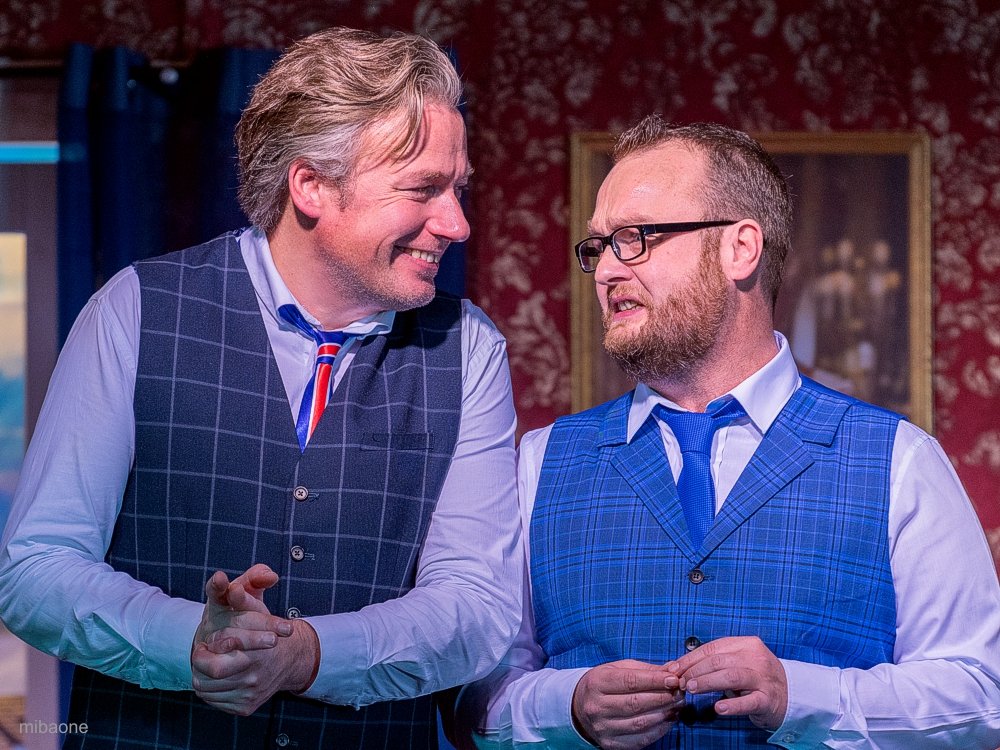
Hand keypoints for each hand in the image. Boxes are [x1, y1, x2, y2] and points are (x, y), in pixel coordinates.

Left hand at [191, 565, 318, 714]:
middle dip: (199, 665)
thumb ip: (246, 584)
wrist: (290, 659)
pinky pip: (214, 701)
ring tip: (212, 661)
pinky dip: (212, 689)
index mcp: (257, 648)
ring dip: (204, 675)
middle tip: (203, 653)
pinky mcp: (246, 707)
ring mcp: (251, 693)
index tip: (206, 642)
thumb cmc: (264, 627)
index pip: (213, 662)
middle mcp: (255, 674)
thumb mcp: (256, 601)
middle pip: (207, 678)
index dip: (202, 652)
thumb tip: (221, 577)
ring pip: (206, 690)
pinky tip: (221, 676)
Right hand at [571, 659, 682, 749]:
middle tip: (680, 693)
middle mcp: (597, 707)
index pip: (629, 681)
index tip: (673, 679)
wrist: (580, 707)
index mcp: (597, 683)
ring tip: (677, 705)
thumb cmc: (604, 684)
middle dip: (662, 698)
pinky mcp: (610, 744)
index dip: (654, 680)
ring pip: (639, 723)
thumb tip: (672, 669)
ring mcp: (602, 728)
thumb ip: (645, 669)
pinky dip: (658, 730)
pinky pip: (640, 739)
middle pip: (635, 703)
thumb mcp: (618, 668)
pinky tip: (668, 719)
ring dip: (664, 714)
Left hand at [667, 636, 787, 729]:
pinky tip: (719, 708)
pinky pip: (749, 702)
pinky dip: (733, 705)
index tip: (674, 669)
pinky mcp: (769, 700)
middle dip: (695, 671)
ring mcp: (763, 679)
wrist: (791, 694)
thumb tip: (679, 666)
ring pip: (731, 677)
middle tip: (680, 682)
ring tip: (691, 689)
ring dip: (707, 682)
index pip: (712, 648)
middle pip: (719, 661)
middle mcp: (756, 658)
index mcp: (746, 644)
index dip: (690, 658)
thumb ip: (714, 661)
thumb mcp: (738, 662)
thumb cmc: (756, 677)